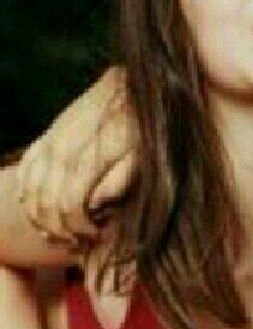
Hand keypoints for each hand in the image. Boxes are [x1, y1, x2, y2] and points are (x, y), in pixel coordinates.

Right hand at [17, 67, 136, 245]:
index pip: (70, 205)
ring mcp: (53, 140)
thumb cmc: (149, 129)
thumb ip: (123, 181)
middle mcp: (65, 147)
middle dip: (60, 229)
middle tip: (78, 240)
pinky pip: (26, 170)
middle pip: (47, 202)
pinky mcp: (49, 135)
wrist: (136, 88)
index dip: (79, 228)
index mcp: (90, 155)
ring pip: (31, 189)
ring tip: (60, 232)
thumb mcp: (149, 157)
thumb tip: (96, 205)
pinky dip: (27, 194)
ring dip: (40, 217)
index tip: (94, 235)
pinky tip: (41, 210)